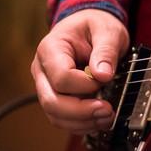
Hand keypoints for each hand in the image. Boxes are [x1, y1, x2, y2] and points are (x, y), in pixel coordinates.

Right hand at [32, 9, 128, 133]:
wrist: (89, 27)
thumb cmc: (95, 26)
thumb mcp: (107, 31)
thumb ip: (106, 51)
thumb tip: (103, 75)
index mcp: (50, 49)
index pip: (61, 77)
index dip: (85, 85)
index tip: (105, 80)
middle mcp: (42, 70)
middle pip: (51, 101)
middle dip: (81, 111)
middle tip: (107, 110)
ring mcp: (46, 86)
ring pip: (55, 115)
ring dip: (82, 122)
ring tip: (107, 117)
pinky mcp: (56, 97)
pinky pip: (63, 118)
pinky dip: (81, 124)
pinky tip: (99, 120)